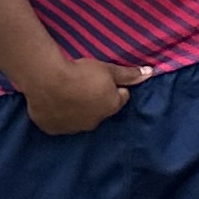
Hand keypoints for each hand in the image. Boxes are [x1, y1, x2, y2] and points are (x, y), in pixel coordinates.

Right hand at [22, 55, 148, 135]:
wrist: (47, 81)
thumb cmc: (81, 73)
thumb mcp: (108, 69)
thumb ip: (129, 74)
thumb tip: (150, 73)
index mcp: (110, 107)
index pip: (121, 98)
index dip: (115, 87)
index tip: (105, 79)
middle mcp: (94, 122)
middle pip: (101, 110)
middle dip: (97, 100)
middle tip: (85, 84)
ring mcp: (72, 128)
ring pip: (80, 118)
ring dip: (78, 109)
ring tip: (68, 92)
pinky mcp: (53, 129)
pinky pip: (61, 122)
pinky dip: (61, 114)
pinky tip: (55, 101)